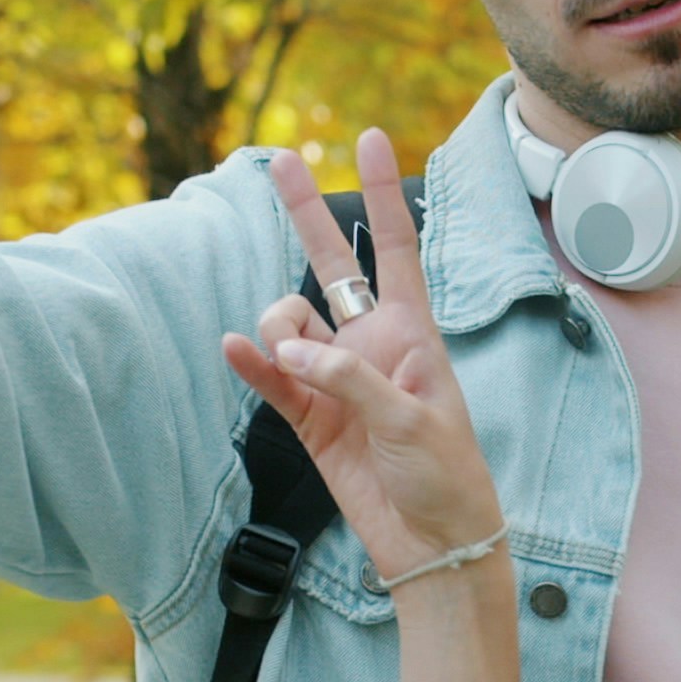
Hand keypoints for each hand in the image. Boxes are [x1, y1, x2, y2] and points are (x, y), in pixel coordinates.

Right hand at [220, 132, 503, 584]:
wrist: (432, 544)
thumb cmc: (445, 475)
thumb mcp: (413, 422)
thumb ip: (351, 380)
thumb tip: (292, 354)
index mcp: (413, 332)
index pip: (396, 248)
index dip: (383, 194)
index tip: (371, 137)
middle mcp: (370, 344)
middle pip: (330, 264)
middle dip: (305, 212)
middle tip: (279, 158)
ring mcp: (334, 378)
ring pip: (286, 326)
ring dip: (279, 335)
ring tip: (297, 373)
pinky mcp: (308, 418)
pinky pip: (270, 378)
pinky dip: (252, 364)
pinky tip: (235, 351)